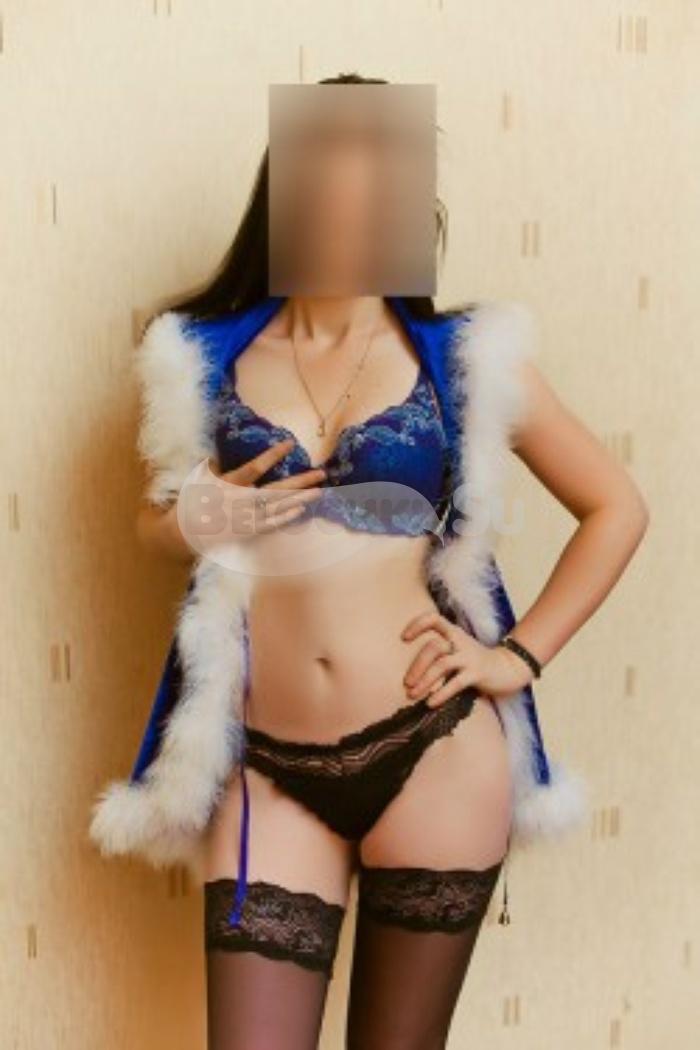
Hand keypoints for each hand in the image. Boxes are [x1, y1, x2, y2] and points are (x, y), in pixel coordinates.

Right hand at [205, 440, 325, 540]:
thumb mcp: (199, 478)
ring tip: (319, 491)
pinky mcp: (246, 531)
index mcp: (228, 483)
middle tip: (321, 474)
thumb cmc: (193, 500)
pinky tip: (300, 510)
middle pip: (276, 490)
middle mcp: (239, 501)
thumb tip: (218, 455)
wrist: (183, 532)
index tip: (290, 443)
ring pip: (277, 508)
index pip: (254, 467)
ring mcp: (245, 517)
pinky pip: (270, 524)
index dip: (272, 455)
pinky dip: (285, 518)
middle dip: (300, 481)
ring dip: (299, 499)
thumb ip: (214, 467)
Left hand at [401, 609, 534, 706]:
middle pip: (432, 647)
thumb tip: (411, 671)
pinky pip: (455, 683)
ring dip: (424, 680)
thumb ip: (439, 654)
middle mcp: (460, 642)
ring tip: (412, 694)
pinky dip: (441, 693)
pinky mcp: (477, 673)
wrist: (509, 668)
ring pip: (441, 664)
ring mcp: (469, 657)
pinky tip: (431, 703)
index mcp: (453, 633)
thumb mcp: (457, 650)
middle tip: (406, 683)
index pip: (433, 619)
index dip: (417, 624)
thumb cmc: (476, 661)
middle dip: (416, 666)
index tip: (404, 638)